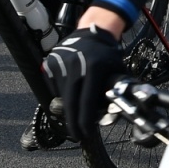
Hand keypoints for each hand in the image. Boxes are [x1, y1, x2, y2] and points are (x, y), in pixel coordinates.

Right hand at [41, 26, 126, 143]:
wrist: (92, 32)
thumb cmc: (108, 56)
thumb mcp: (118, 71)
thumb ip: (118, 91)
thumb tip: (120, 114)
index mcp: (94, 67)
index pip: (87, 101)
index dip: (85, 121)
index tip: (86, 135)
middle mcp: (74, 65)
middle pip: (70, 103)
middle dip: (73, 124)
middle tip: (78, 135)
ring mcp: (59, 63)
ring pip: (61, 97)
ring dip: (69, 105)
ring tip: (79, 100)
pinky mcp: (48, 64)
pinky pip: (53, 88)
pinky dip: (61, 93)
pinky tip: (71, 86)